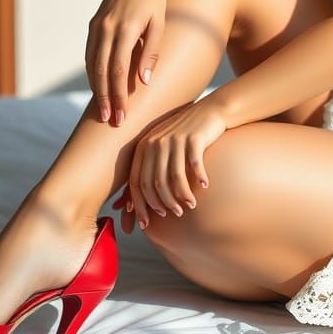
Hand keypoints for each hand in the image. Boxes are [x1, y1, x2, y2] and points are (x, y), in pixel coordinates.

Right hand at [85, 0, 168, 126]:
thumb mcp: (160, 24)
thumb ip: (151, 52)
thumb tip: (144, 82)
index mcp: (126, 30)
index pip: (119, 71)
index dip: (119, 95)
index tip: (122, 115)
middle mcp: (107, 29)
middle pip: (102, 72)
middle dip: (106, 98)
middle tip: (110, 121)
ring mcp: (97, 25)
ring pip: (92, 64)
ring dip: (97, 88)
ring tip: (103, 109)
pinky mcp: (94, 23)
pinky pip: (90, 53)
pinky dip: (93, 72)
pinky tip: (99, 85)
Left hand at [112, 96, 227, 230]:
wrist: (210, 111)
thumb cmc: (184, 135)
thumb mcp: (159, 149)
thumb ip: (144, 174)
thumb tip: (122, 209)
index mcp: (144, 146)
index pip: (136, 182)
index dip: (140, 205)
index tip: (147, 223)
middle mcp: (156, 142)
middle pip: (154, 182)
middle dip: (163, 203)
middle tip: (175, 213)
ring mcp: (175, 139)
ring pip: (174, 177)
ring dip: (182, 196)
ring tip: (190, 205)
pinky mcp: (194, 138)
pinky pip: (194, 165)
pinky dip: (199, 178)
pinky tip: (206, 185)